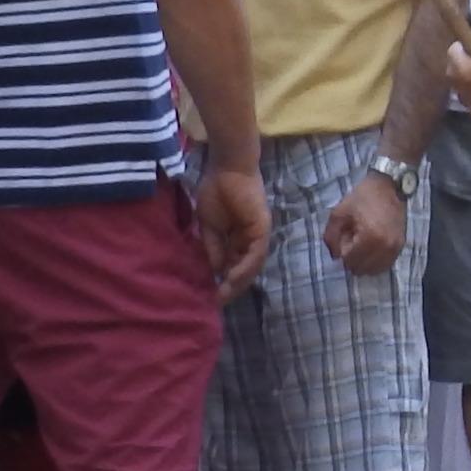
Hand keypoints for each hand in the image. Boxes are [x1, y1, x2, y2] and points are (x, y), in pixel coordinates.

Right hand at [198, 159, 271, 297]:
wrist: (226, 168)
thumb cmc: (216, 191)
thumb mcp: (209, 226)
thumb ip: (214, 248)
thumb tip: (215, 270)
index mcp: (237, 238)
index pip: (233, 265)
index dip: (223, 280)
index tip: (211, 295)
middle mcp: (250, 239)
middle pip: (245, 269)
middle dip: (232, 286)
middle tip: (219, 301)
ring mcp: (257, 234)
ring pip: (252, 265)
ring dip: (239, 281)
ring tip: (224, 294)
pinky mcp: (262, 228)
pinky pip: (255, 253)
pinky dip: (245, 266)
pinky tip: (232, 277)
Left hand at [325, 160, 409, 275]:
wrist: (390, 186)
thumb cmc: (363, 198)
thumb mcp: (339, 213)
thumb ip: (331, 237)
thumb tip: (335, 257)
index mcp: (370, 237)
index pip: (349, 261)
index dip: (342, 252)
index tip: (345, 237)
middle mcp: (385, 247)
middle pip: (361, 269)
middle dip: (353, 259)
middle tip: (352, 241)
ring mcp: (395, 248)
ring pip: (374, 270)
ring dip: (364, 262)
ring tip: (362, 245)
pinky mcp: (400, 247)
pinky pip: (385, 265)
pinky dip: (375, 262)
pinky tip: (371, 248)